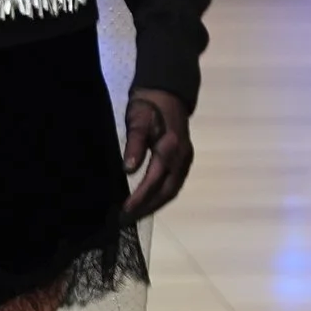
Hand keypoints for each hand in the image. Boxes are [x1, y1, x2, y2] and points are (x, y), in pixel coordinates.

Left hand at [123, 87, 193, 216]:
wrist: (168, 91)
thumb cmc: (148, 105)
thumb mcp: (137, 121)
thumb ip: (134, 145)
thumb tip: (129, 170)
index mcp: (169, 149)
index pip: (153, 182)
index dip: (139, 199)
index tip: (124, 211)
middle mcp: (182, 158)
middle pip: (167, 192)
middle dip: (148, 208)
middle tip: (128, 219)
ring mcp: (186, 159)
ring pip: (173, 189)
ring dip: (156, 204)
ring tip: (138, 214)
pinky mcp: (185, 158)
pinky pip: (176, 183)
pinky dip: (163, 195)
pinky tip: (152, 199)